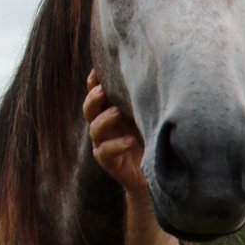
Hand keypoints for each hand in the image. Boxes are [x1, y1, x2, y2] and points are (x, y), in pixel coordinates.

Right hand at [83, 71, 146, 194]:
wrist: (156, 173)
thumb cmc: (152, 139)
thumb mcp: (148, 117)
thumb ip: (143, 100)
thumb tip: (151, 73)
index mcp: (111, 112)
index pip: (97, 95)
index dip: (93, 83)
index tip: (96, 70)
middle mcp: (104, 127)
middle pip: (89, 110)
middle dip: (93, 98)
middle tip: (103, 91)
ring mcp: (104, 145)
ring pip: (95, 129)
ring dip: (105, 119)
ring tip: (117, 112)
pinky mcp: (109, 163)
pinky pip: (106, 152)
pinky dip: (117, 145)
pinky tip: (130, 140)